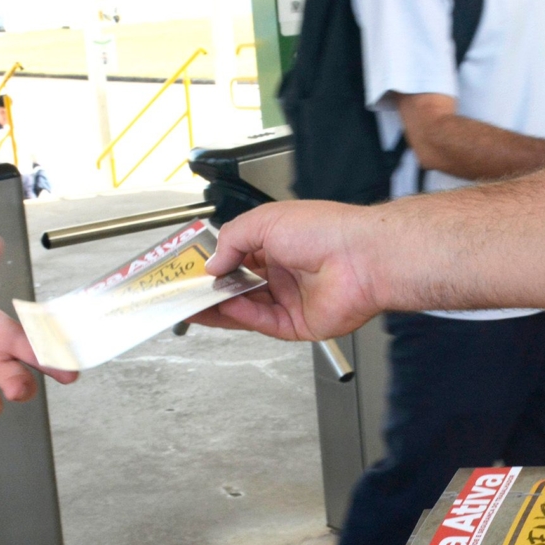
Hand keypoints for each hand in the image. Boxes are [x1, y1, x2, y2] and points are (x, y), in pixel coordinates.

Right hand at [199, 200, 380, 340]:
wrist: (360, 257)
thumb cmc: (327, 230)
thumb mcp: (265, 221)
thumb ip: (232, 240)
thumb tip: (213, 262)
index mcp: (279, 243)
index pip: (237, 257)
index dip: (214, 264)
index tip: (190, 268)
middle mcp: (285, 272)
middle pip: (239, 286)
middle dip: (211, 289)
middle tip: (184, 291)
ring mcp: (291, 299)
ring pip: (247, 308)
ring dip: (220, 306)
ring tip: (193, 303)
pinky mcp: (298, 323)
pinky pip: (262, 322)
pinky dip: (241, 316)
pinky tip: (225, 306)